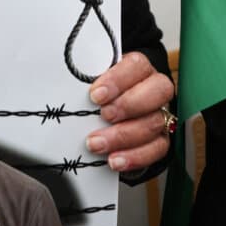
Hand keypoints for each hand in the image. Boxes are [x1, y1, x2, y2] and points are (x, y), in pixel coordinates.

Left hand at [85, 51, 173, 171]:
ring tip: (97, 144)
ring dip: (124, 136)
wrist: (107, 119)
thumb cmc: (99, 96)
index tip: (96, 95)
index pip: (137, 65)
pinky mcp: (161, 139)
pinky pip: (157, 149)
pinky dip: (135, 156)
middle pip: (158, 91)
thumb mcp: (91, 83)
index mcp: (138, 69)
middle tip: (104, 116)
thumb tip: (64, 84)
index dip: (118, 80)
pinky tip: (114, 160)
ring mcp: (160, 114)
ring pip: (154, 122)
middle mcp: (155, 89)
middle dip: (128, 105)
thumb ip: (85, 81)